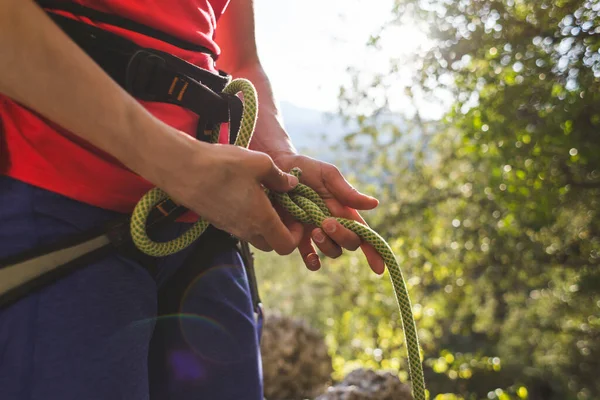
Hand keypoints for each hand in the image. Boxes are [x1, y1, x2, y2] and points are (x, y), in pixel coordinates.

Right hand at [146, 136, 302, 254]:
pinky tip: (246, 194)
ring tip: (266, 198)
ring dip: (265, 224)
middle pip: (272, 244)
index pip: (286, 246)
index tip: (296, 216)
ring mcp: (230, 228)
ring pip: (255, 236)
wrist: (182, 169)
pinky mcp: (218, 221)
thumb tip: (292, 184)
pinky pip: (240, 226)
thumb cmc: (223, 165)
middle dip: (282, 231)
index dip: (297, 235)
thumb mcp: (260, 163)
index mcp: (261, 220)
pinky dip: (249, 217)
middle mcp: (246, 230)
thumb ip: (279, 177)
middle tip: (283, 207)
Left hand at [271, 152, 385, 274]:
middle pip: (350, 243)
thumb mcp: (327, 174)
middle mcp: (332, 224)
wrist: (276, 169)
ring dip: (327, 246)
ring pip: (332, 251)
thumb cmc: (304, 168)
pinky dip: (313, 262)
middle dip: (343, 236)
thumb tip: (374, 204)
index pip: (363, 232)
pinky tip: (311, 257)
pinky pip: (310, 258)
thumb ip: (347, 191)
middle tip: (326, 223)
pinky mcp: (296, 238)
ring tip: (313, 230)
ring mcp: (315, 233)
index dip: (374, 251)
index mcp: (344, 210)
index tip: (378, 268)